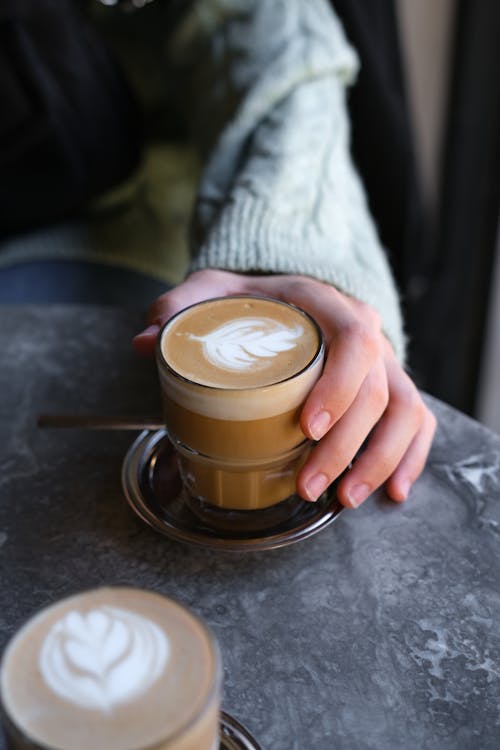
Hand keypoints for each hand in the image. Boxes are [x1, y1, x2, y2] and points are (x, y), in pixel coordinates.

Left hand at [133, 270, 435, 508]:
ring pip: (403, 410)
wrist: (283, 298)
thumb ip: (180, 311)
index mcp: (324, 304)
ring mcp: (382, 361)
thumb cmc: (248, 301)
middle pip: (376, 389)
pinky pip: (416, 420)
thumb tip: (146, 344)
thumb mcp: (211, 293)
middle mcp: (364, 331)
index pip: (352, 339)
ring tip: (346, 500)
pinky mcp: (390, 385)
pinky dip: (410, 457)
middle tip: (310, 487)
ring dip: (380, 460)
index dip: (339, 385)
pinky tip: (394, 492)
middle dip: (347, 447)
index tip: (308, 427)